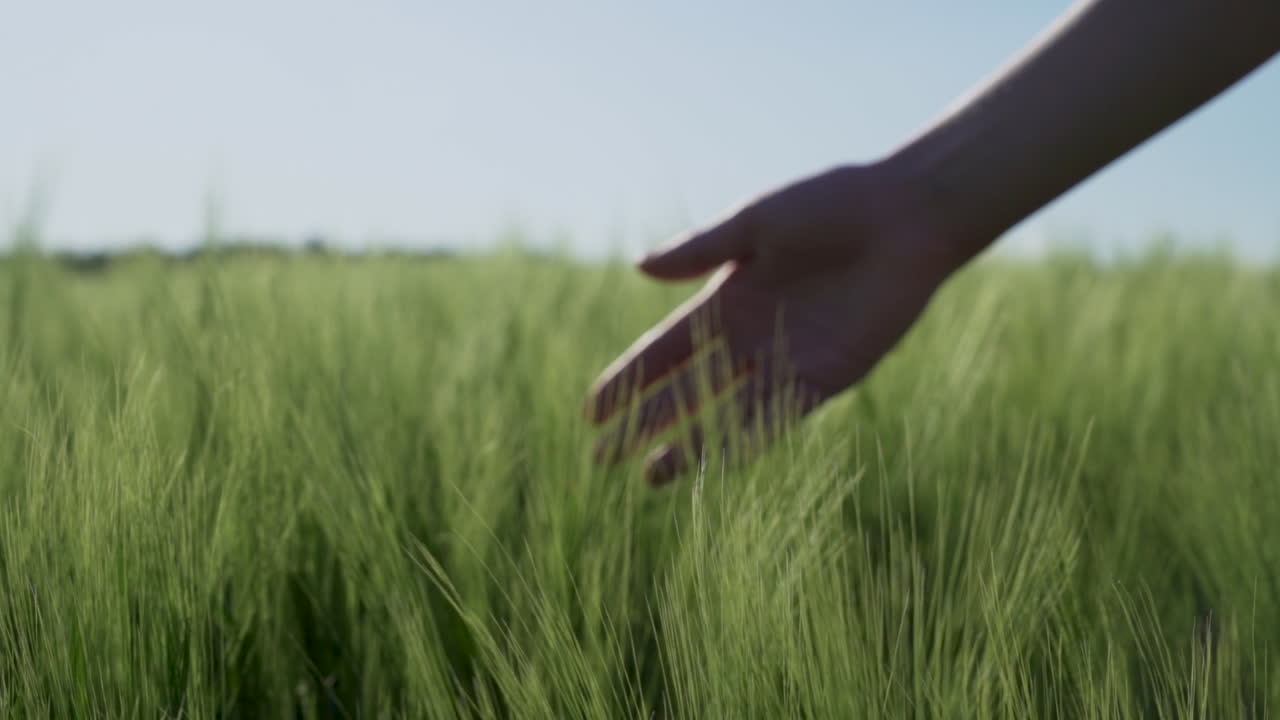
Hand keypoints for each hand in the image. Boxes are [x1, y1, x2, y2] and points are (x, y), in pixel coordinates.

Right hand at [585, 162, 961, 484]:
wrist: (905, 217)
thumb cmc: (830, 206)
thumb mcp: (756, 224)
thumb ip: (701, 250)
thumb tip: (639, 266)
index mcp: (726, 299)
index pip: (664, 350)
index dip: (627, 379)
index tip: (590, 410)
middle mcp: (750, 338)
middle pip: (686, 390)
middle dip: (644, 422)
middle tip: (602, 458)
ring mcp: (786, 362)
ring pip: (726, 414)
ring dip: (688, 445)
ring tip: (650, 476)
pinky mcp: (827, 378)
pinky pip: (778, 417)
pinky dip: (744, 440)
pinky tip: (712, 463)